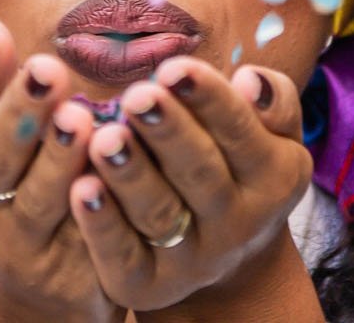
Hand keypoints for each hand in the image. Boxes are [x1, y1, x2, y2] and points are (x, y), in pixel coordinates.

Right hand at [0, 18, 122, 322]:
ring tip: (80, 118)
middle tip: (45, 69)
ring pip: (37, 203)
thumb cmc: (26, 202)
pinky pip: (83, 245)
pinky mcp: (67, 279)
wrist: (34, 306)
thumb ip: (5, 97)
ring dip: (57, 160)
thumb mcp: (6, 153)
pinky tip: (109, 186)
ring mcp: (24, 246)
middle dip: (19, 112)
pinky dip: (94, 214)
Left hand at [66, 55, 314, 313]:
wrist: (227, 258)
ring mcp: (193, 259)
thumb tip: (249, 80)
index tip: (174, 67)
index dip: (209, 100)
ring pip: (159, 213)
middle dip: (168, 132)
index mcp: (273, 177)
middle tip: (136, 96)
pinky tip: (79, 187)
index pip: (240, 132)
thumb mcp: (273, 136)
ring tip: (105, 138)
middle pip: (200, 173)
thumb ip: (272, 101)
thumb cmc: (239, 167)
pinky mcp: (148, 285)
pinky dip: (102, 224)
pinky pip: (123, 256)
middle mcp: (238, 222)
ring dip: (131, 176)